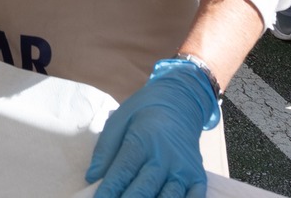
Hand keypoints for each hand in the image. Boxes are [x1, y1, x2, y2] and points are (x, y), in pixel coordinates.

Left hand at [87, 56, 219, 197]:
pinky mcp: (198, 177)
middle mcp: (166, 155)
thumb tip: (92, 177)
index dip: (109, 190)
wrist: (181, 101)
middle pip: (144, 188)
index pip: (124, 170)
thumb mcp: (119, 119)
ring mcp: (184, 168)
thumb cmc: (145, 112)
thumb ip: (105, 149)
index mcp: (144, 138)